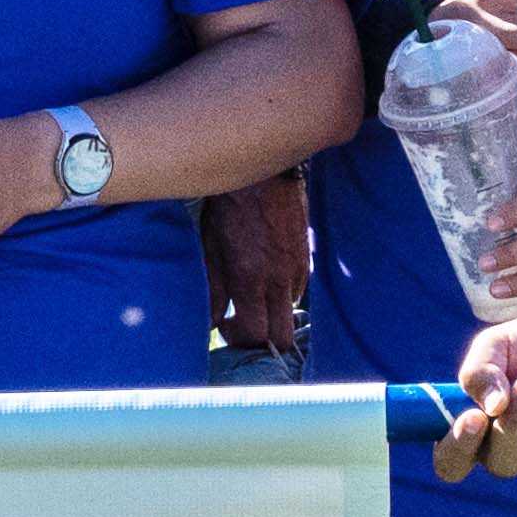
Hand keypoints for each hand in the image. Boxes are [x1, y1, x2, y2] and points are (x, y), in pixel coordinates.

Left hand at [208, 171, 311, 353]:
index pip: (256, 335)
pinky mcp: (305, 258)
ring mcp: (296, 270)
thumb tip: (210, 322)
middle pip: (283, 337)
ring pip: (290, 312)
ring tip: (252, 295)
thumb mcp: (210, 249)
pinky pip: (298, 290)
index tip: (226, 324)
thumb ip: (212, 291)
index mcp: (250, 280)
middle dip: (263, 340)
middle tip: (243, 322)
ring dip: (272, 312)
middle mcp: (278, 280)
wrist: (262, 176)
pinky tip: (265, 275)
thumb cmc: (229, 210)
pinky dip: (282, 292)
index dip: (240, 339)